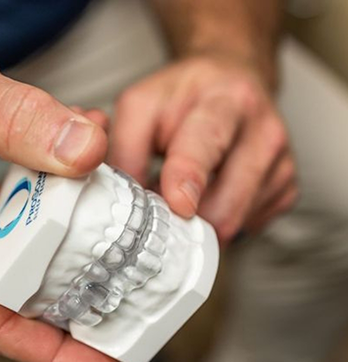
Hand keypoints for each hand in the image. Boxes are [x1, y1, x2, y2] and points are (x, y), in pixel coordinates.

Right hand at [0, 16, 120, 361]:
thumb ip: (17, 120)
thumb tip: (85, 151)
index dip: (49, 351)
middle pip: (23, 293)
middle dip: (77, 302)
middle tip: (131, 302)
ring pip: (32, 254)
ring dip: (78, 247)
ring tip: (123, 243)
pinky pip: (30, 216)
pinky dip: (65, 204)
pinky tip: (89, 180)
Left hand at [109, 52, 296, 243]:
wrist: (232, 83)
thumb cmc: (186, 96)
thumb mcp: (142, 106)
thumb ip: (126, 150)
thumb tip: (128, 201)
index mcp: (227, 101)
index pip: (207, 142)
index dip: (190, 176)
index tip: (178, 204)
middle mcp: (263, 131)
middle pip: (228, 201)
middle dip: (188, 218)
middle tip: (164, 211)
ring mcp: (280, 164)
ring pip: (235, 222)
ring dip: (201, 219)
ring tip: (187, 194)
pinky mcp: (286, 189)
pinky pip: (248, 226)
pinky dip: (222, 218)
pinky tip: (213, 194)